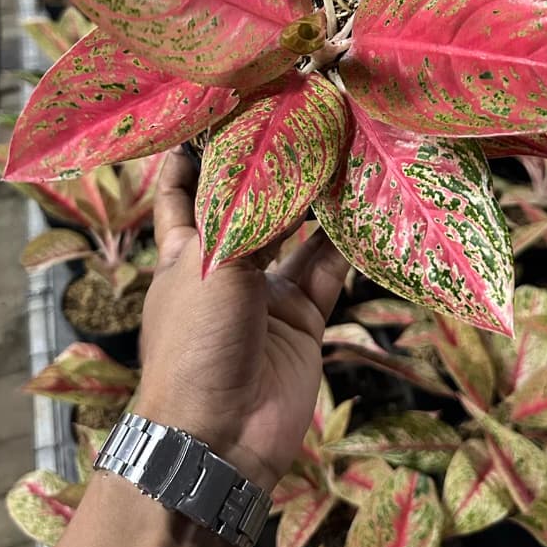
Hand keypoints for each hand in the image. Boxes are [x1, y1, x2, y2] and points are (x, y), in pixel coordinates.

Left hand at [135, 151, 349, 492]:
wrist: (218, 435)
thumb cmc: (195, 342)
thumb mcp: (211, 264)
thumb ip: (248, 214)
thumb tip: (280, 162)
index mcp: (183, 252)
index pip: (183, 190)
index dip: (195, 153)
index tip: (219, 110)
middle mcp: (225, 267)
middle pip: (251, 207)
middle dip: (274, 169)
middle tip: (305, 120)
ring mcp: (265, 295)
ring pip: (297, 235)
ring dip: (318, 200)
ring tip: (344, 151)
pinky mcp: (303, 320)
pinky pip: (328, 272)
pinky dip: (347, 243)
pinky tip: (364, 208)